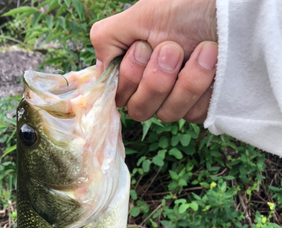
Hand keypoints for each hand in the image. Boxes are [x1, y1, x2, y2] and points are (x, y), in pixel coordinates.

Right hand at [90, 0, 217, 122]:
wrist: (233, 7)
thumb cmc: (188, 4)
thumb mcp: (141, 13)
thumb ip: (107, 39)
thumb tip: (96, 71)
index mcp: (135, 66)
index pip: (117, 95)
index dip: (129, 78)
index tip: (143, 48)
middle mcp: (154, 86)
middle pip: (139, 110)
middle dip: (156, 80)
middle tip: (174, 48)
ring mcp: (179, 98)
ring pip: (167, 114)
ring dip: (185, 82)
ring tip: (204, 49)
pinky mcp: (202, 106)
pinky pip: (193, 115)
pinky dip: (203, 87)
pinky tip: (214, 63)